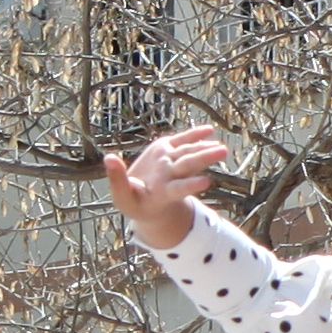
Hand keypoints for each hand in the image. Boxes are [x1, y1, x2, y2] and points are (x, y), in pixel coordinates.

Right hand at [101, 126, 228, 250]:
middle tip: (222, 151)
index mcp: (162, 191)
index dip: (191, 184)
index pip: (178, 188)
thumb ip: (116, 179)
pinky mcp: (167, 151)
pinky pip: (183, 142)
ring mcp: (171, 164)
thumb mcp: (121, 196)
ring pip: (189, 155)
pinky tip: (209, 130)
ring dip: (205, 148)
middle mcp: (169, 176)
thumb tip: (108, 158)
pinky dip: (195, 136)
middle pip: (189, 165)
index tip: (207, 181)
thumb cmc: (134, 201)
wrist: (144, 200)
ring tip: (221, 144)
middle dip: (205, 157)